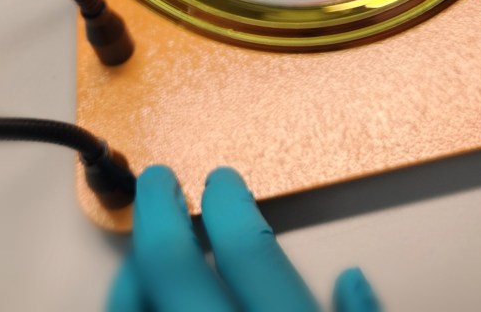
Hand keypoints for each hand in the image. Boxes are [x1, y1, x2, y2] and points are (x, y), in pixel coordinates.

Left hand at [108, 166, 379, 311]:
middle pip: (168, 263)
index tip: (222, 181)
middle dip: (158, 208)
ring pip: (132, 300)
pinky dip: (128, 303)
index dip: (227, 201)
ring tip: (144, 241)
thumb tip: (352, 283)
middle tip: (161, 180)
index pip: (246, 247)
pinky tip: (137, 295)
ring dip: (133, 262)